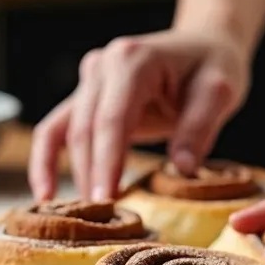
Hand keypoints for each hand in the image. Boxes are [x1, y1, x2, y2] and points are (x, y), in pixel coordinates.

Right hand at [29, 29, 249, 200]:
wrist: (204, 45)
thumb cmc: (214, 66)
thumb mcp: (219, 92)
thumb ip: (199, 128)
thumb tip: (182, 169)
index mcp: (132, 59)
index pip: (112, 118)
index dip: (107, 162)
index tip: (108, 199)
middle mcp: (102, 65)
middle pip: (85, 129)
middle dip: (91, 176)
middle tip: (101, 219)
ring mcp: (90, 79)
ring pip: (67, 132)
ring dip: (72, 174)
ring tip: (81, 216)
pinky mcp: (86, 96)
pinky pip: (56, 129)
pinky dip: (46, 160)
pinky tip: (45, 195)